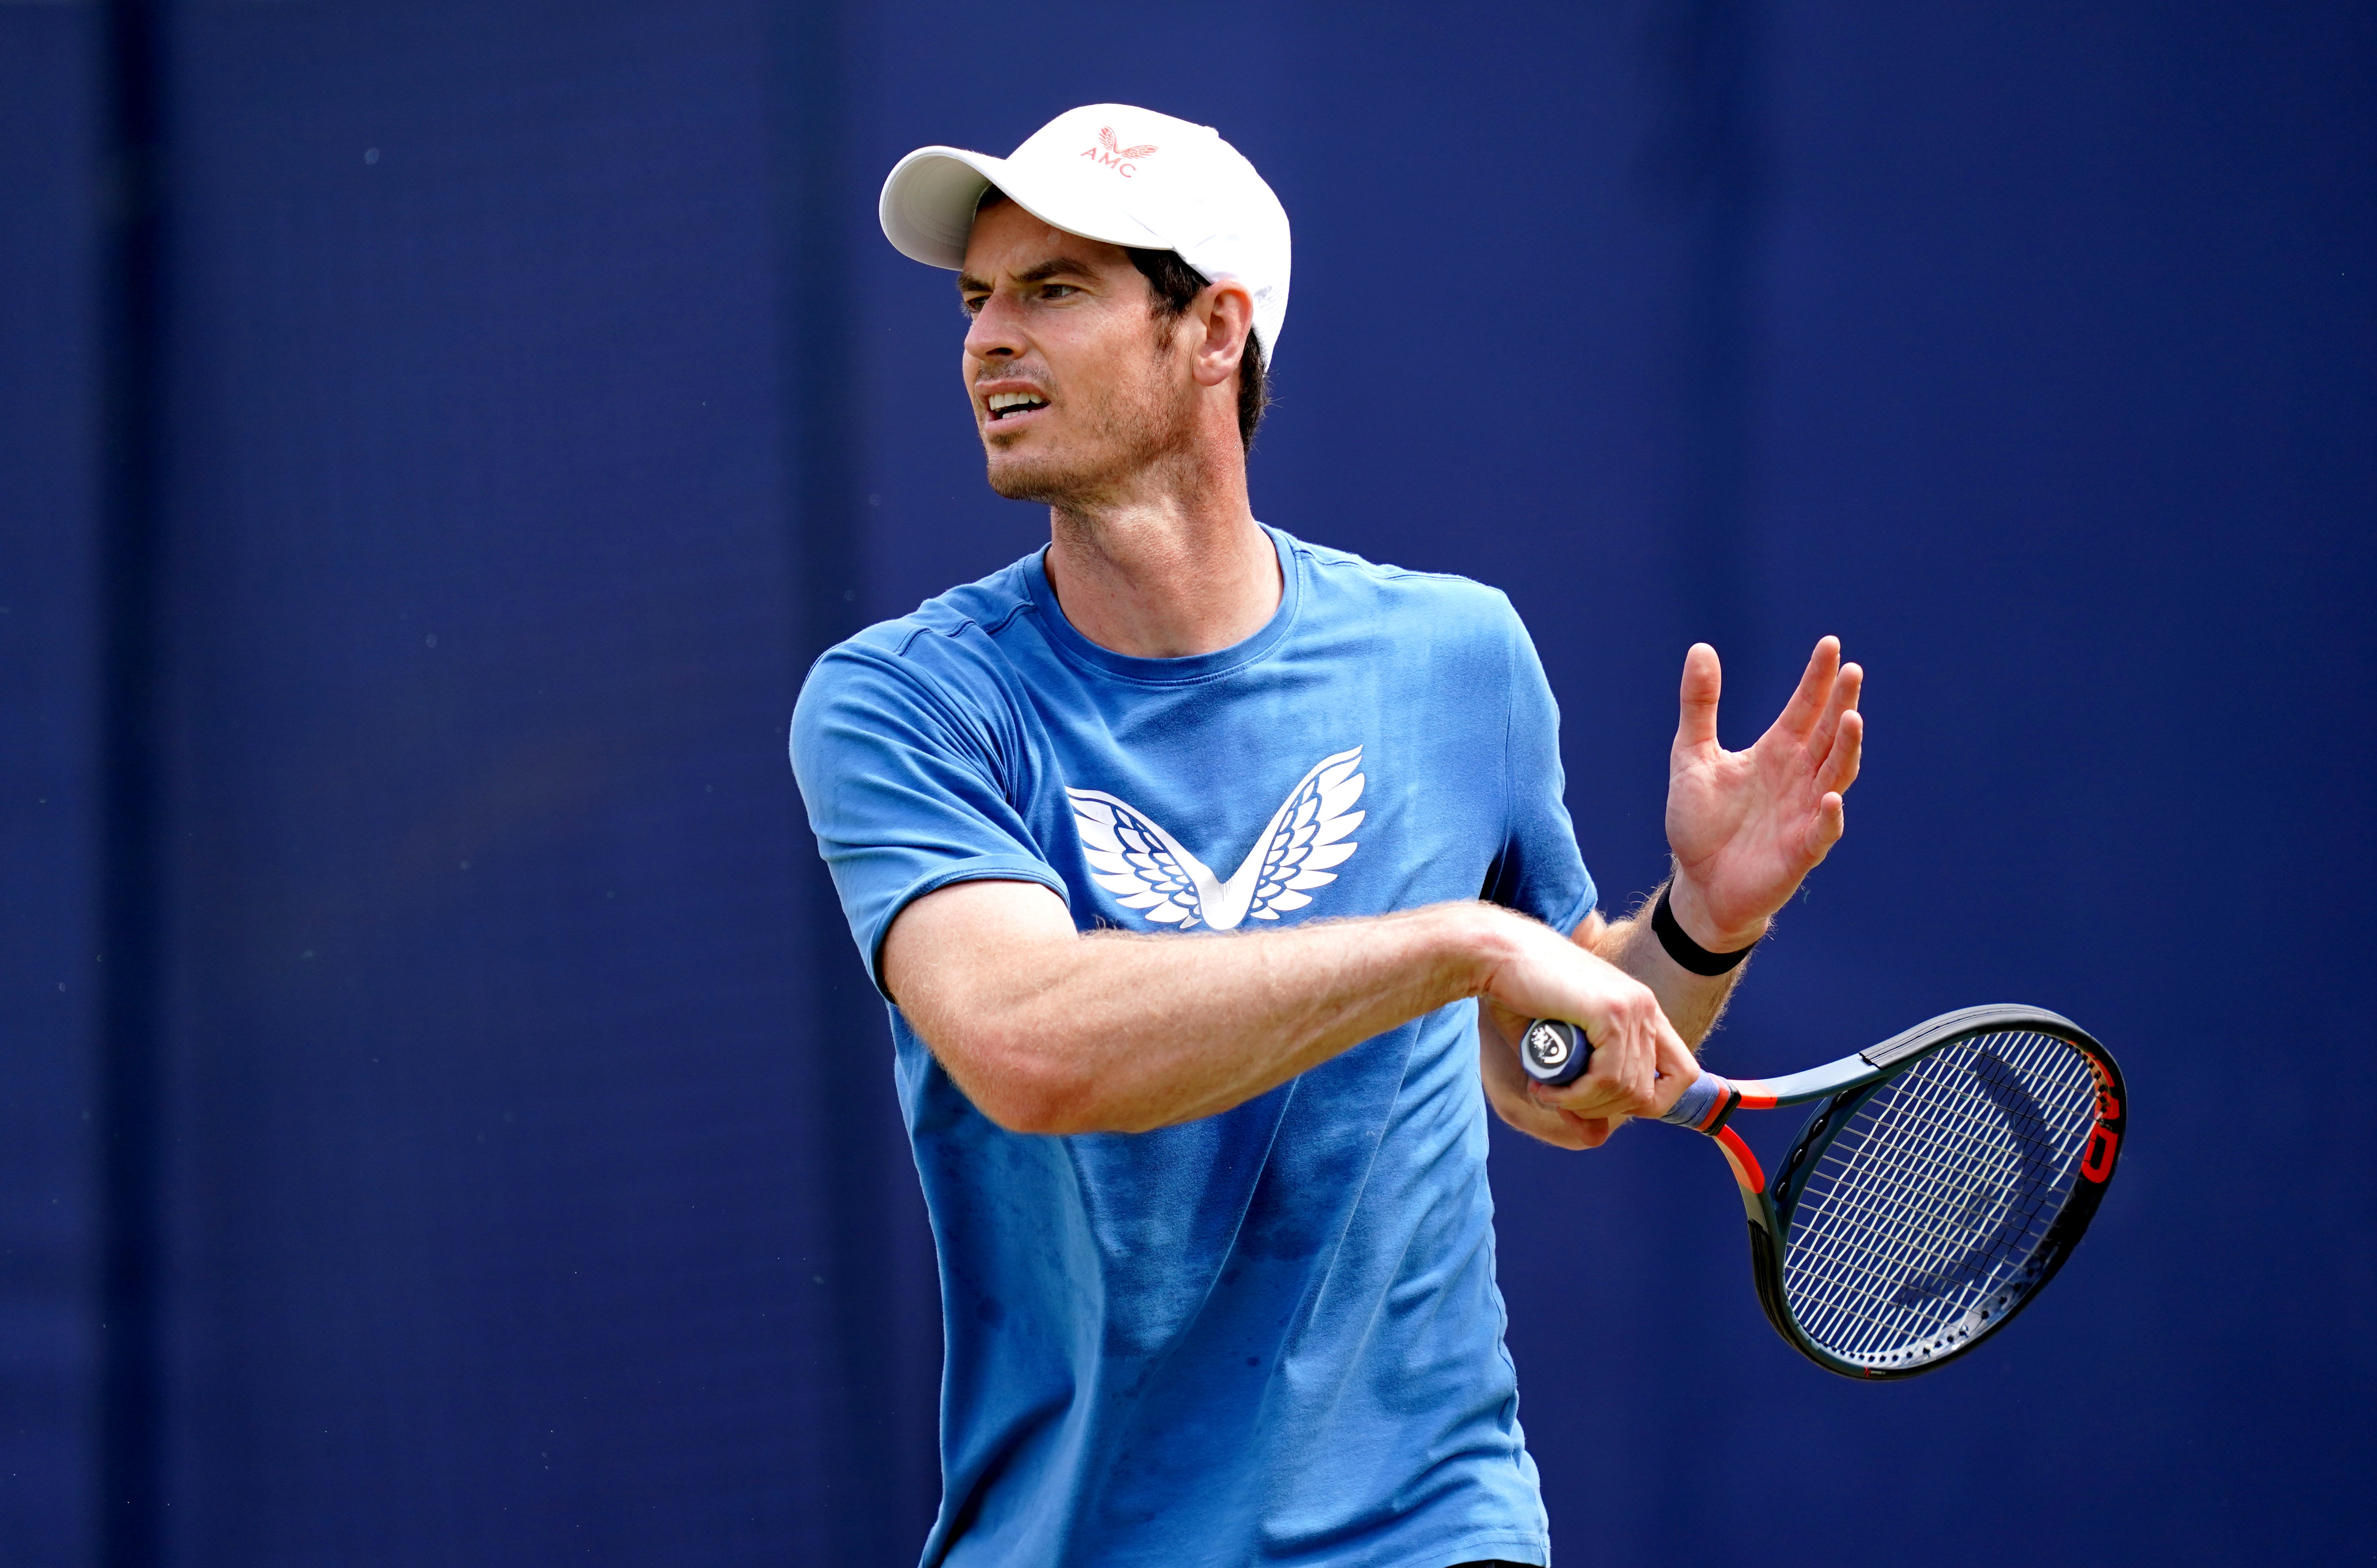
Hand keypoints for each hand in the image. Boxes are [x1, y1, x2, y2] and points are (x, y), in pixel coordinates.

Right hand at [1475, 918, 1700, 1149]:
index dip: (1649, 1100)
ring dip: (1582, 1104)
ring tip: (1545, 1092)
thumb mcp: (1558, 1052)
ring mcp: (1633, 1008)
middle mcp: (1645, 1008)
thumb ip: (1583, 1091)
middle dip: (1602, 1110)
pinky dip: (1576, 1096)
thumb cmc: (1519, 995)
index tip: (1602, 1101)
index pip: (1681, 1073)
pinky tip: (1547, 1089)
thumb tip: (1598, 1138)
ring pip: (1627, 1090)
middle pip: (1652, 1092)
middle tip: (1560, 1101)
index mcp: (1640, 1010)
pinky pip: (1608, 1079)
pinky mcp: (1612, 1011)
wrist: (1495, 954)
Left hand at [1664, 637, 1862, 947]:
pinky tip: (1830, 799)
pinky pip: (1821, 832)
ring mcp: (1804, 813)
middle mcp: (1799, 777)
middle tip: (1852, 671)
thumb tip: (1700, 648)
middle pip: (1829, 734)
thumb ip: (1699, 705)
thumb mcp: (1690, 756)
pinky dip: (1828, 817)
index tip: (1830, 645)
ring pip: (1836, 776)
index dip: (1818, 679)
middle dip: (1842, 703)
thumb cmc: (1700, 821)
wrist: (1699, 882)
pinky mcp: (1800, 851)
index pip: (1805, 708)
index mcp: (1776, 752)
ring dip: (1847, 749)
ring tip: (1852, 718)